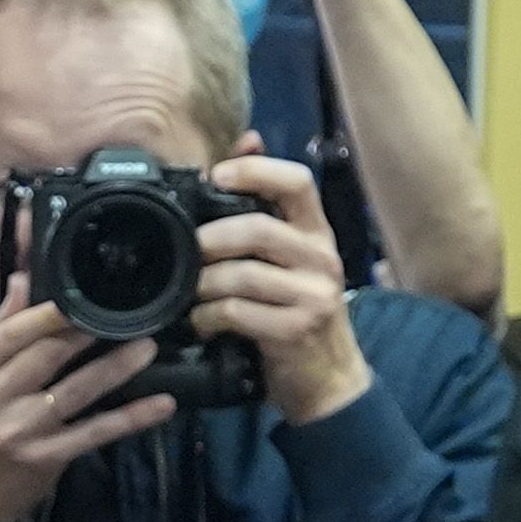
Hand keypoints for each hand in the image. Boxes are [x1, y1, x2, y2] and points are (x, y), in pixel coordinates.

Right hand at [0, 285, 177, 521]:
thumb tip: (23, 281)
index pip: (12, 332)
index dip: (52, 312)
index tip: (83, 296)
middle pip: (48, 354)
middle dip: (89, 331)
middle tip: (125, 312)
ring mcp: (21, 430)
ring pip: (78, 388)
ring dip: (117, 366)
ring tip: (147, 346)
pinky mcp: (47, 458)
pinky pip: (96, 431)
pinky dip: (131, 417)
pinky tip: (161, 404)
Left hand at [191, 147, 369, 424]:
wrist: (331, 381)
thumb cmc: (301, 314)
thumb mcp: (293, 259)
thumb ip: (269, 208)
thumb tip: (247, 140)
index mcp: (319, 234)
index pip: (297, 183)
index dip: (256, 170)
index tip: (218, 175)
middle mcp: (322, 259)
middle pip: (258, 228)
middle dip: (211, 238)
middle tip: (190, 251)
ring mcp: (313, 296)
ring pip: (241, 274)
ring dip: (204, 284)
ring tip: (193, 295)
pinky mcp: (296, 330)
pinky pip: (237, 312)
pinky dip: (208, 317)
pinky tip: (203, 323)